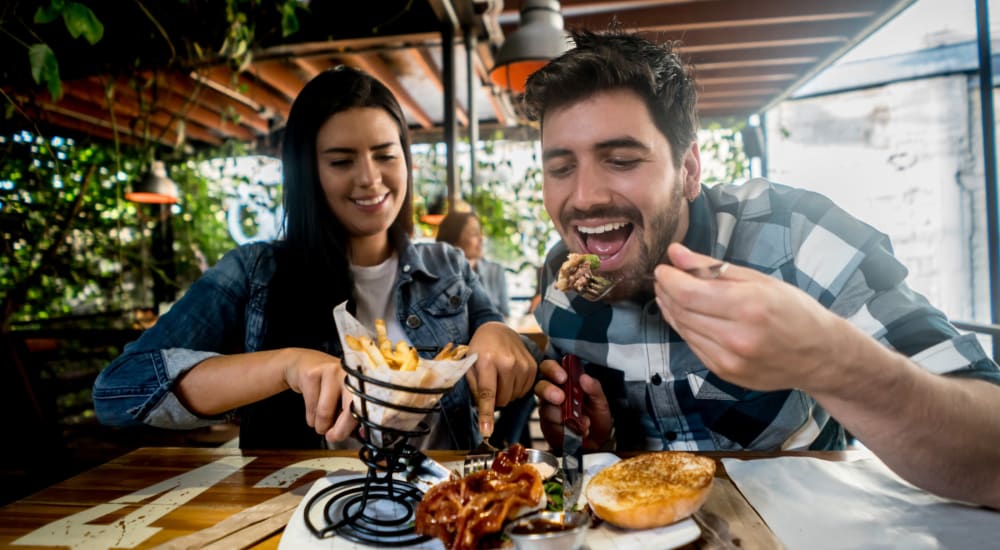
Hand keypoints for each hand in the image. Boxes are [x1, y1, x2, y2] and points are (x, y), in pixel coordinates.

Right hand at [283, 349, 356, 443]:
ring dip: (321, 426)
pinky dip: (310, 418)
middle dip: (340, 430)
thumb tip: (361, 435)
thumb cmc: (328, 386)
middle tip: (333, 436)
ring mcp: (331, 371)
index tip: (358, 435)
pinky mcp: (312, 375)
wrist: (303, 364)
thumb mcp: (344, 397)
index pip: (368, 406)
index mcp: (362, 380)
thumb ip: (353, 415)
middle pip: (350, 410)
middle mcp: (350, 373)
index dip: (365, 423)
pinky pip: (311, 408)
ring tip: (321, 422)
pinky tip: (312, 412)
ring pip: (325, 413)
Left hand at [466, 322, 537, 437]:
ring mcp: (523, 364)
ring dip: (505, 394)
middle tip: (489, 385)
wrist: (497, 331)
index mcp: (487, 361)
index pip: (487, 393)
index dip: (486, 414)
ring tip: (499, 377)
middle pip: (503, 399)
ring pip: (514, 397)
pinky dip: (515, 389)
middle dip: (495, 399)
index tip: (486, 431)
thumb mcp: (469, 365)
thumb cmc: (480, 349)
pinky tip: (510, 376)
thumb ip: (473, 387)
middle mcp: (508, 362)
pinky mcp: (533, 366)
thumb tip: (481, 411)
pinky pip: (524, 391)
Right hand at [534, 358, 613, 450]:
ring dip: (563, 415)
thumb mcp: (601, 402)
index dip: (553, 370)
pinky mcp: (548, 426)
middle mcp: (554, 393)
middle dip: (549, 390)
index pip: (551, 368)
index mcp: (566, 382)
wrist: (596, 443)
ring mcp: (549, 410)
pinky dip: (565, 428)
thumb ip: (594, 389)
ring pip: (546, 408)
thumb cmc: (597, 419)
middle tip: (561, 398)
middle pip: (540, 386)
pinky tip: (576, 430)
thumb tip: (584, 378)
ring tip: (583, 421)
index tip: (563, 377)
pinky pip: (550, 425)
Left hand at [653, 243, 848, 393]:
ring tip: (671, 293)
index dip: (668, 279)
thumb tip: (676, 254)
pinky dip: (685, 328)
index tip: (663, 268)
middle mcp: (737, 337)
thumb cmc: (794, 311)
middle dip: (667, 292)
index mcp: (749, 307)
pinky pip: (693, 346)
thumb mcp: (759, 279)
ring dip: (671, 309)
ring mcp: (730, 360)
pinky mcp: (725, 373)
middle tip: (664, 278)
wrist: (820, 355)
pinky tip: (687, 315)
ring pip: (684, 330)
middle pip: (682, 311)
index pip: (688, 293)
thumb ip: (713, 267)